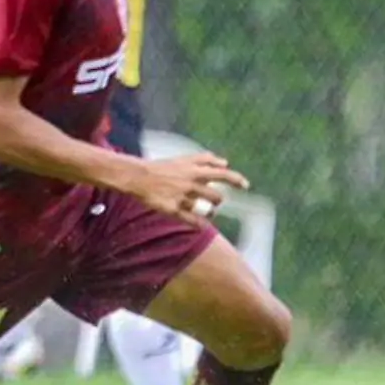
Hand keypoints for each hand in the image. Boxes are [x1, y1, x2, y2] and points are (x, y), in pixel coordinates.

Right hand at [130, 153, 249, 226]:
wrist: (138, 176)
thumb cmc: (162, 167)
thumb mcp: (184, 158)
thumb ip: (206, 159)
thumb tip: (225, 162)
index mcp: (194, 170)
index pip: (222, 174)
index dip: (236, 180)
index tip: (246, 186)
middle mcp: (190, 183)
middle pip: (216, 196)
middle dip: (217, 200)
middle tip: (214, 201)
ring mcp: (182, 197)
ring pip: (205, 210)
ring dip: (210, 213)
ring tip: (209, 214)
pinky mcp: (172, 209)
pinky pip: (191, 220)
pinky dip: (200, 224)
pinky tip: (202, 225)